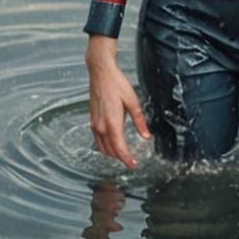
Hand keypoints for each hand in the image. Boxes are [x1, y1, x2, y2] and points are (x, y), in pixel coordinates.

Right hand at [86, 35, 150, 168]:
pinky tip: (112, 144)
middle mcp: (101, 126)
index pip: (119, 148)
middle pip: (110, 151)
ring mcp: (94, 123)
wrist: (100, 72)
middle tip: (130, 162)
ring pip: (102, 147)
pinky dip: (104, 146)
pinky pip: (97, 139)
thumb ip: (139, 121)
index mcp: (112, 122)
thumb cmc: (116, 84)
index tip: (133, 165)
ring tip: (122, 155)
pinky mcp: (92, 119)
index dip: (126, 159)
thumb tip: (146, 136)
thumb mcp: (132, 101)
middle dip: (120, 158)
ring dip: (112, 154)